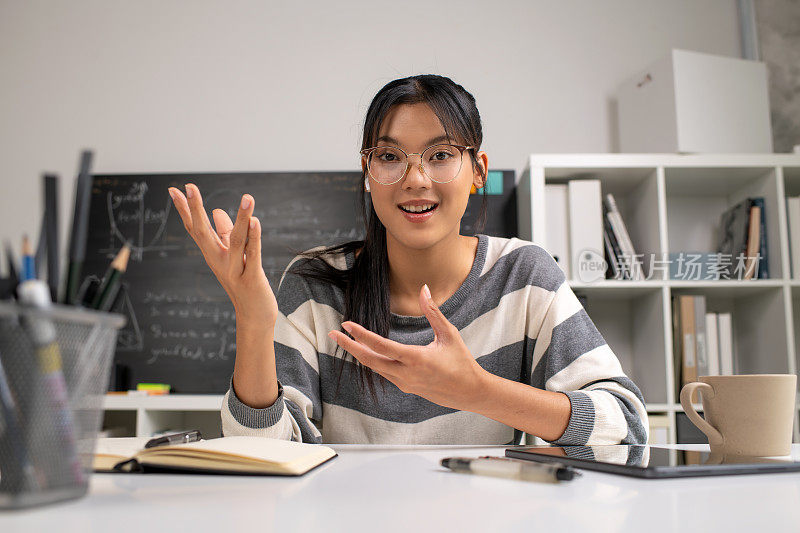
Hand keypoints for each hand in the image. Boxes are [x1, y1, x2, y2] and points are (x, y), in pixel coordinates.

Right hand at [168, 184, 277, 325]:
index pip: (195, 229)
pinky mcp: (252, 278)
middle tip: (189, 186)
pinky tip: (255, 221)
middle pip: (204, 233)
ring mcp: (234, 271)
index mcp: (213, 254)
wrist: (254, 315)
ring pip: (236, 241)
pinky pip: (253, 255)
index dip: (185, 210)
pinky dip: (254, 238)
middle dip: (196, 210)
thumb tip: (216, 210)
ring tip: (247, 197)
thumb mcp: (232, 255)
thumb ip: (224, 233)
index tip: (174, 189)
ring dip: (241, 218)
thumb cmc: (243, 282)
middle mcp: (219, 261)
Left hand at [328, 284, 487, 410]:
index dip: (361, 335)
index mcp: (416, 358)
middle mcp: (406, 373)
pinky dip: (372, 361)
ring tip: (345, 340)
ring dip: (359, 354)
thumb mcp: (449, 334)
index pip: (381, 346)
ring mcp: (404, 382)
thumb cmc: (461, 361)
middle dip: (349, 346)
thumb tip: (424, 289)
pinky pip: (383, 373)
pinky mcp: (405, 387)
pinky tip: (366, 352)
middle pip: (369, 360)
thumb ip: (433, 312)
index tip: (346, 325)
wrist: (469, 392)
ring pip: (374, 368)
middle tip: (332, 334)